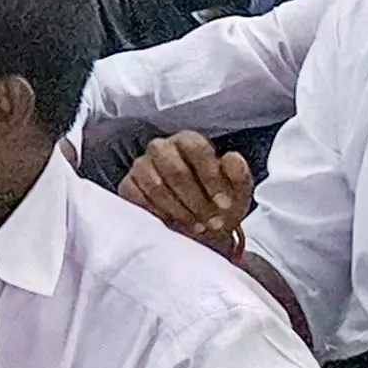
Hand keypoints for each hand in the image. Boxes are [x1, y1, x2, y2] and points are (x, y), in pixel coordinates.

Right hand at [120, 133, 255, 255]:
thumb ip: (238, 174)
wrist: (199, 224)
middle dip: (196, 200)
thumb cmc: (217, 203)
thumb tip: (232, 159)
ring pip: (155, 185)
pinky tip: (174, 224)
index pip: (196, 148)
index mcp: (188, 141)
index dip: (211, 177)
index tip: (224, 204)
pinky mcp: (128, 186)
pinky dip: (158, 214)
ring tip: (197, 226)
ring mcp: (141, 166)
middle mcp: (162, 148)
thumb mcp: (237, 191)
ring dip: (179, 210)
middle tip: (211, 222)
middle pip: (174, 169)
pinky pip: (137, 198)